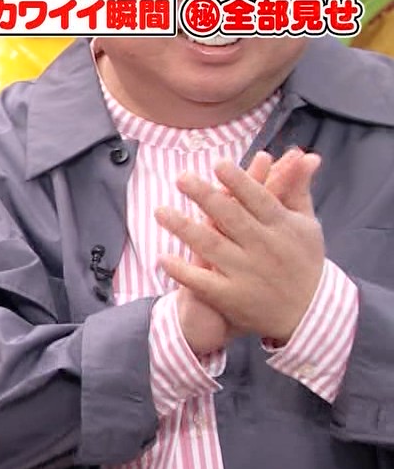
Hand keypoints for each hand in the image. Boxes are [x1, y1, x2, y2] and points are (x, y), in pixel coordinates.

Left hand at [156, 149, 324, 343]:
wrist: (308, 313)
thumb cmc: (302, 260)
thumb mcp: (305, 225)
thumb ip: (297, 190)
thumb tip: (304, 155)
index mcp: (282, 226)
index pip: (259, 199)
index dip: (239, 181)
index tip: (218, 163)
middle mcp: (263, 248)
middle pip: (230, 217)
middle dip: (206, 196)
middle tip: (181, 178)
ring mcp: (246, 273)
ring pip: (211, 246)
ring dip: (184, 228)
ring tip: (160, 211)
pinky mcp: (231, 297)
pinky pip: (202, 282)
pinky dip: (182, 270)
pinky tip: (162, 257)